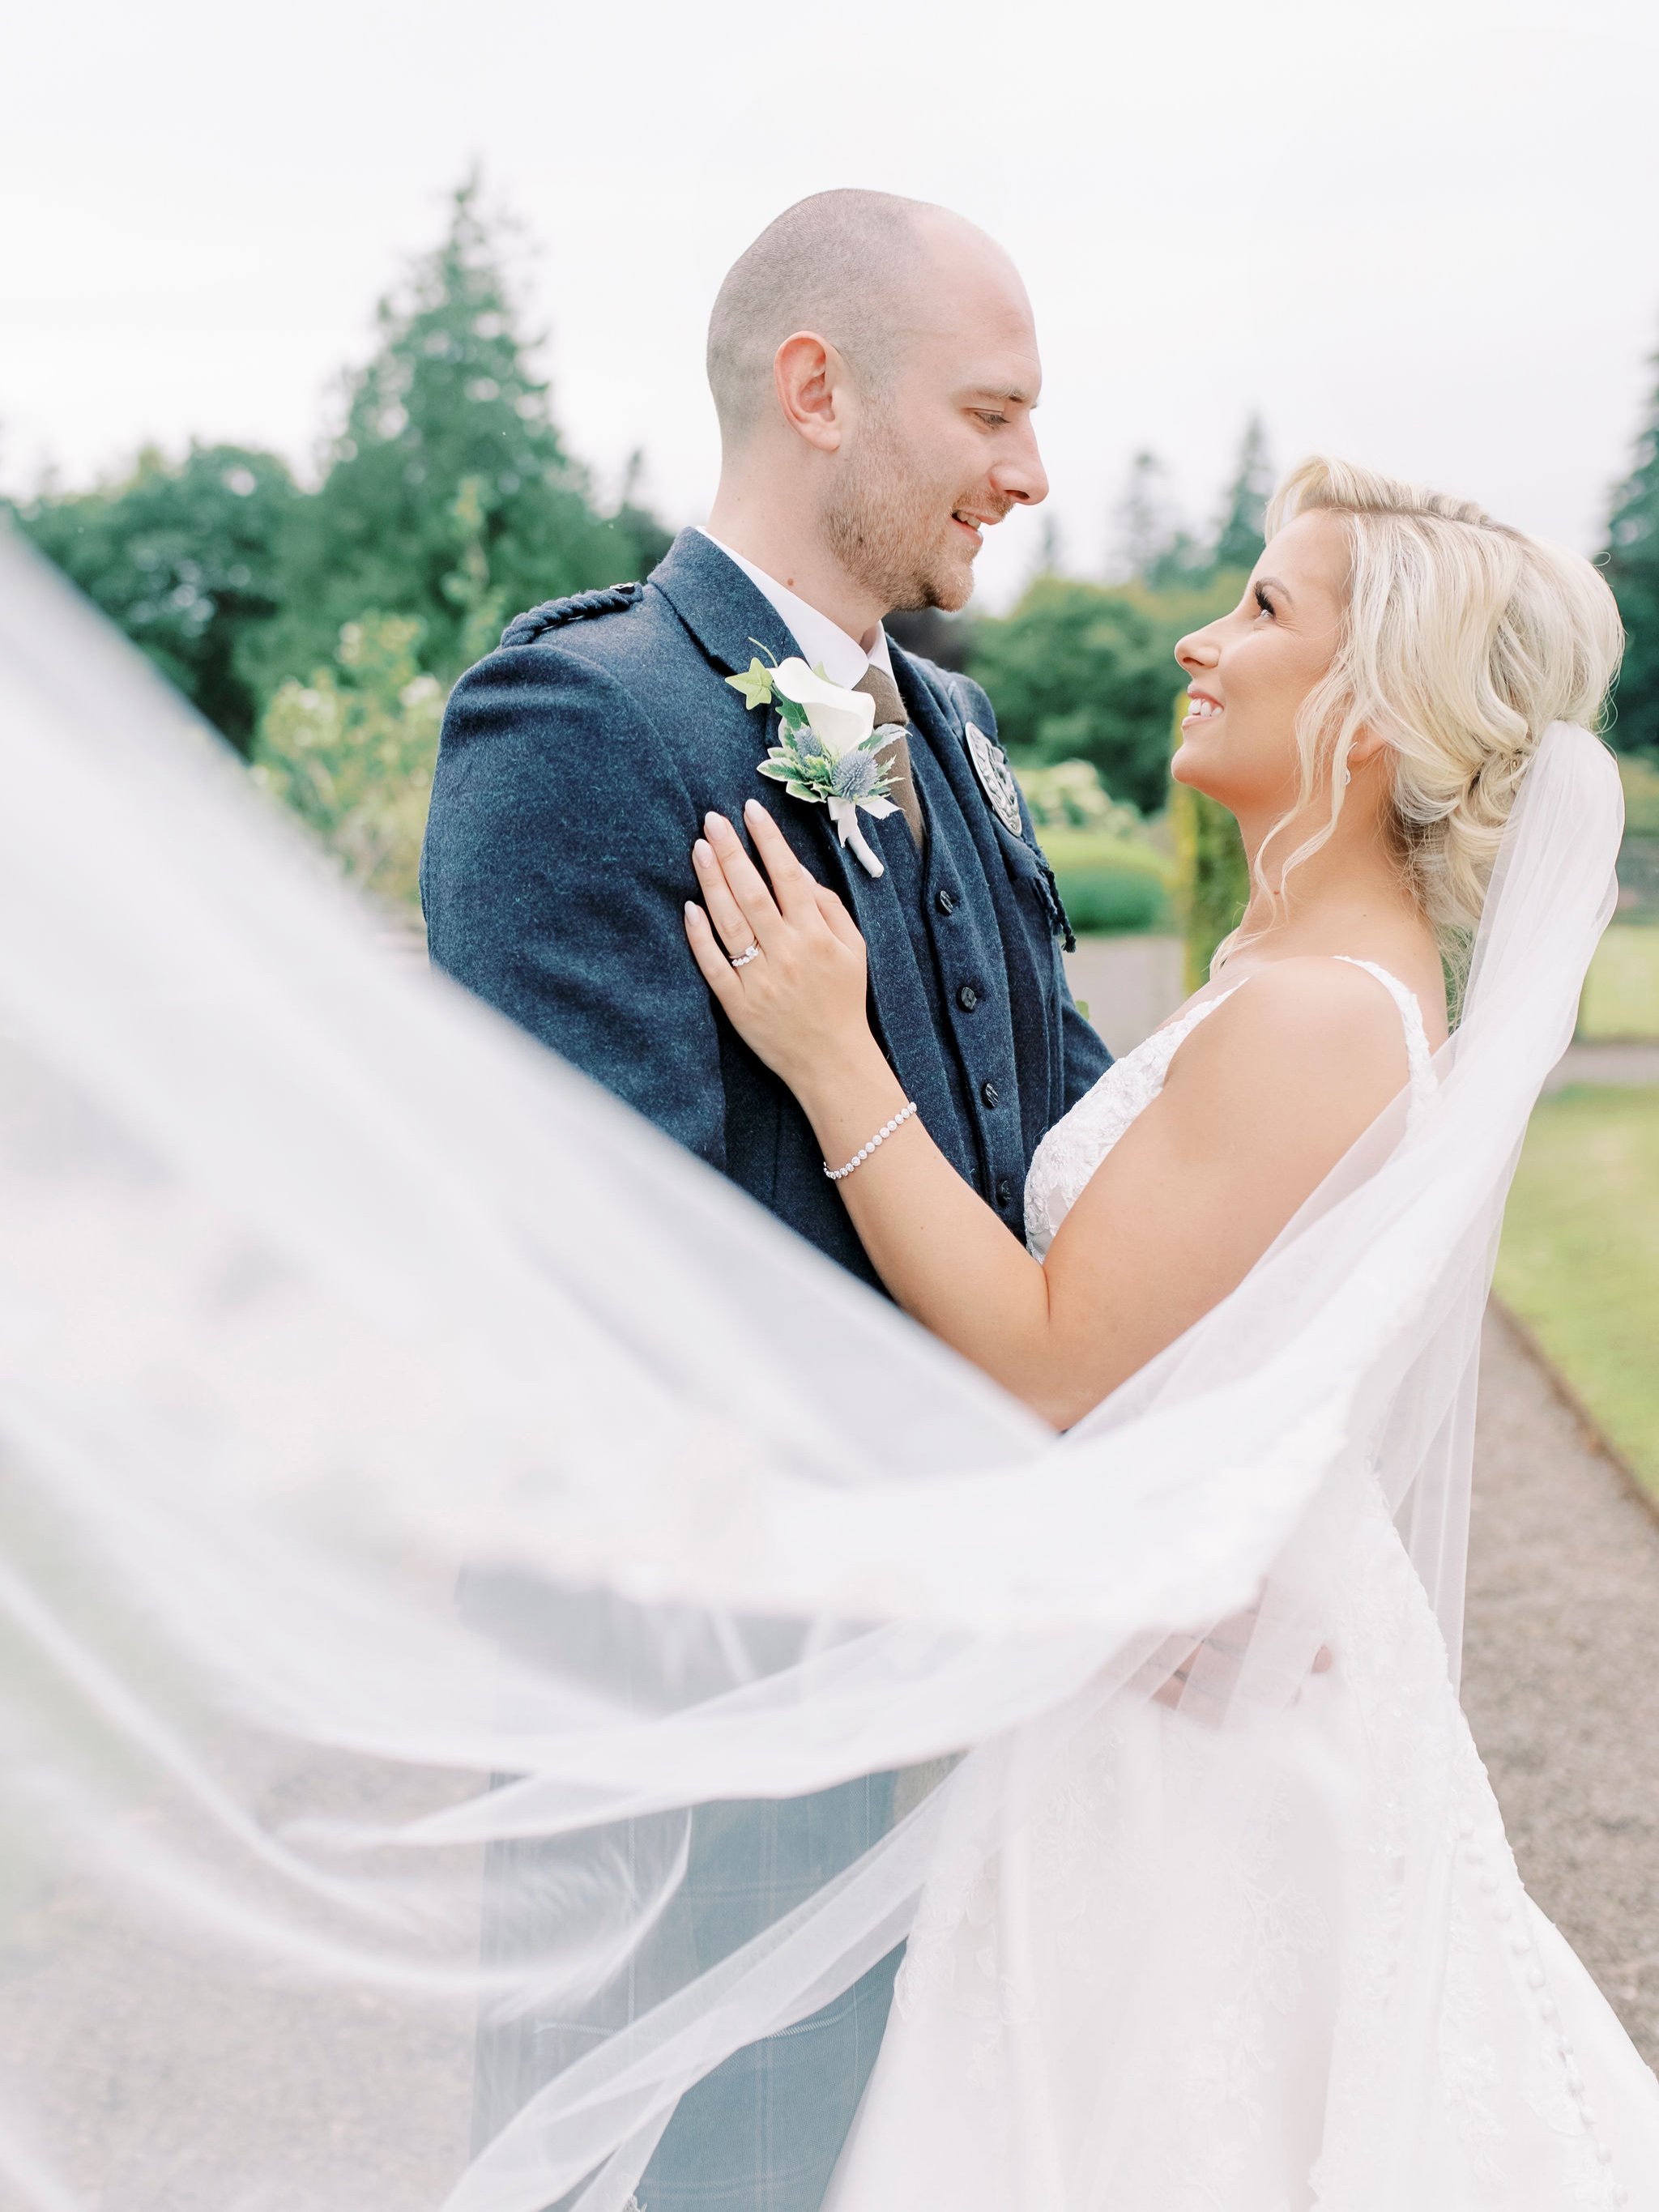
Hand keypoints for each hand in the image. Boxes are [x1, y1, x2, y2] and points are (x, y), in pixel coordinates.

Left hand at [684, 801, 872, 1091]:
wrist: (832, 1060)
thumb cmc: (843, 999)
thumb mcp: (854, 949)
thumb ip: (828, 907)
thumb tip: (795, 871)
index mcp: (816, 936)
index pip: (788, 876)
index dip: (768, 840)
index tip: (750, 810)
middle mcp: (787, 953)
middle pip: (753, 892)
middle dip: (733, 851)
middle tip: (713, 819)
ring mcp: (759, 979)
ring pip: (729, 922)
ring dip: (712, 882)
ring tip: (699, 848)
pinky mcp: (737, 1004)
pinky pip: (713, 964)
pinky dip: (699, 935)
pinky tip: (689, 906)